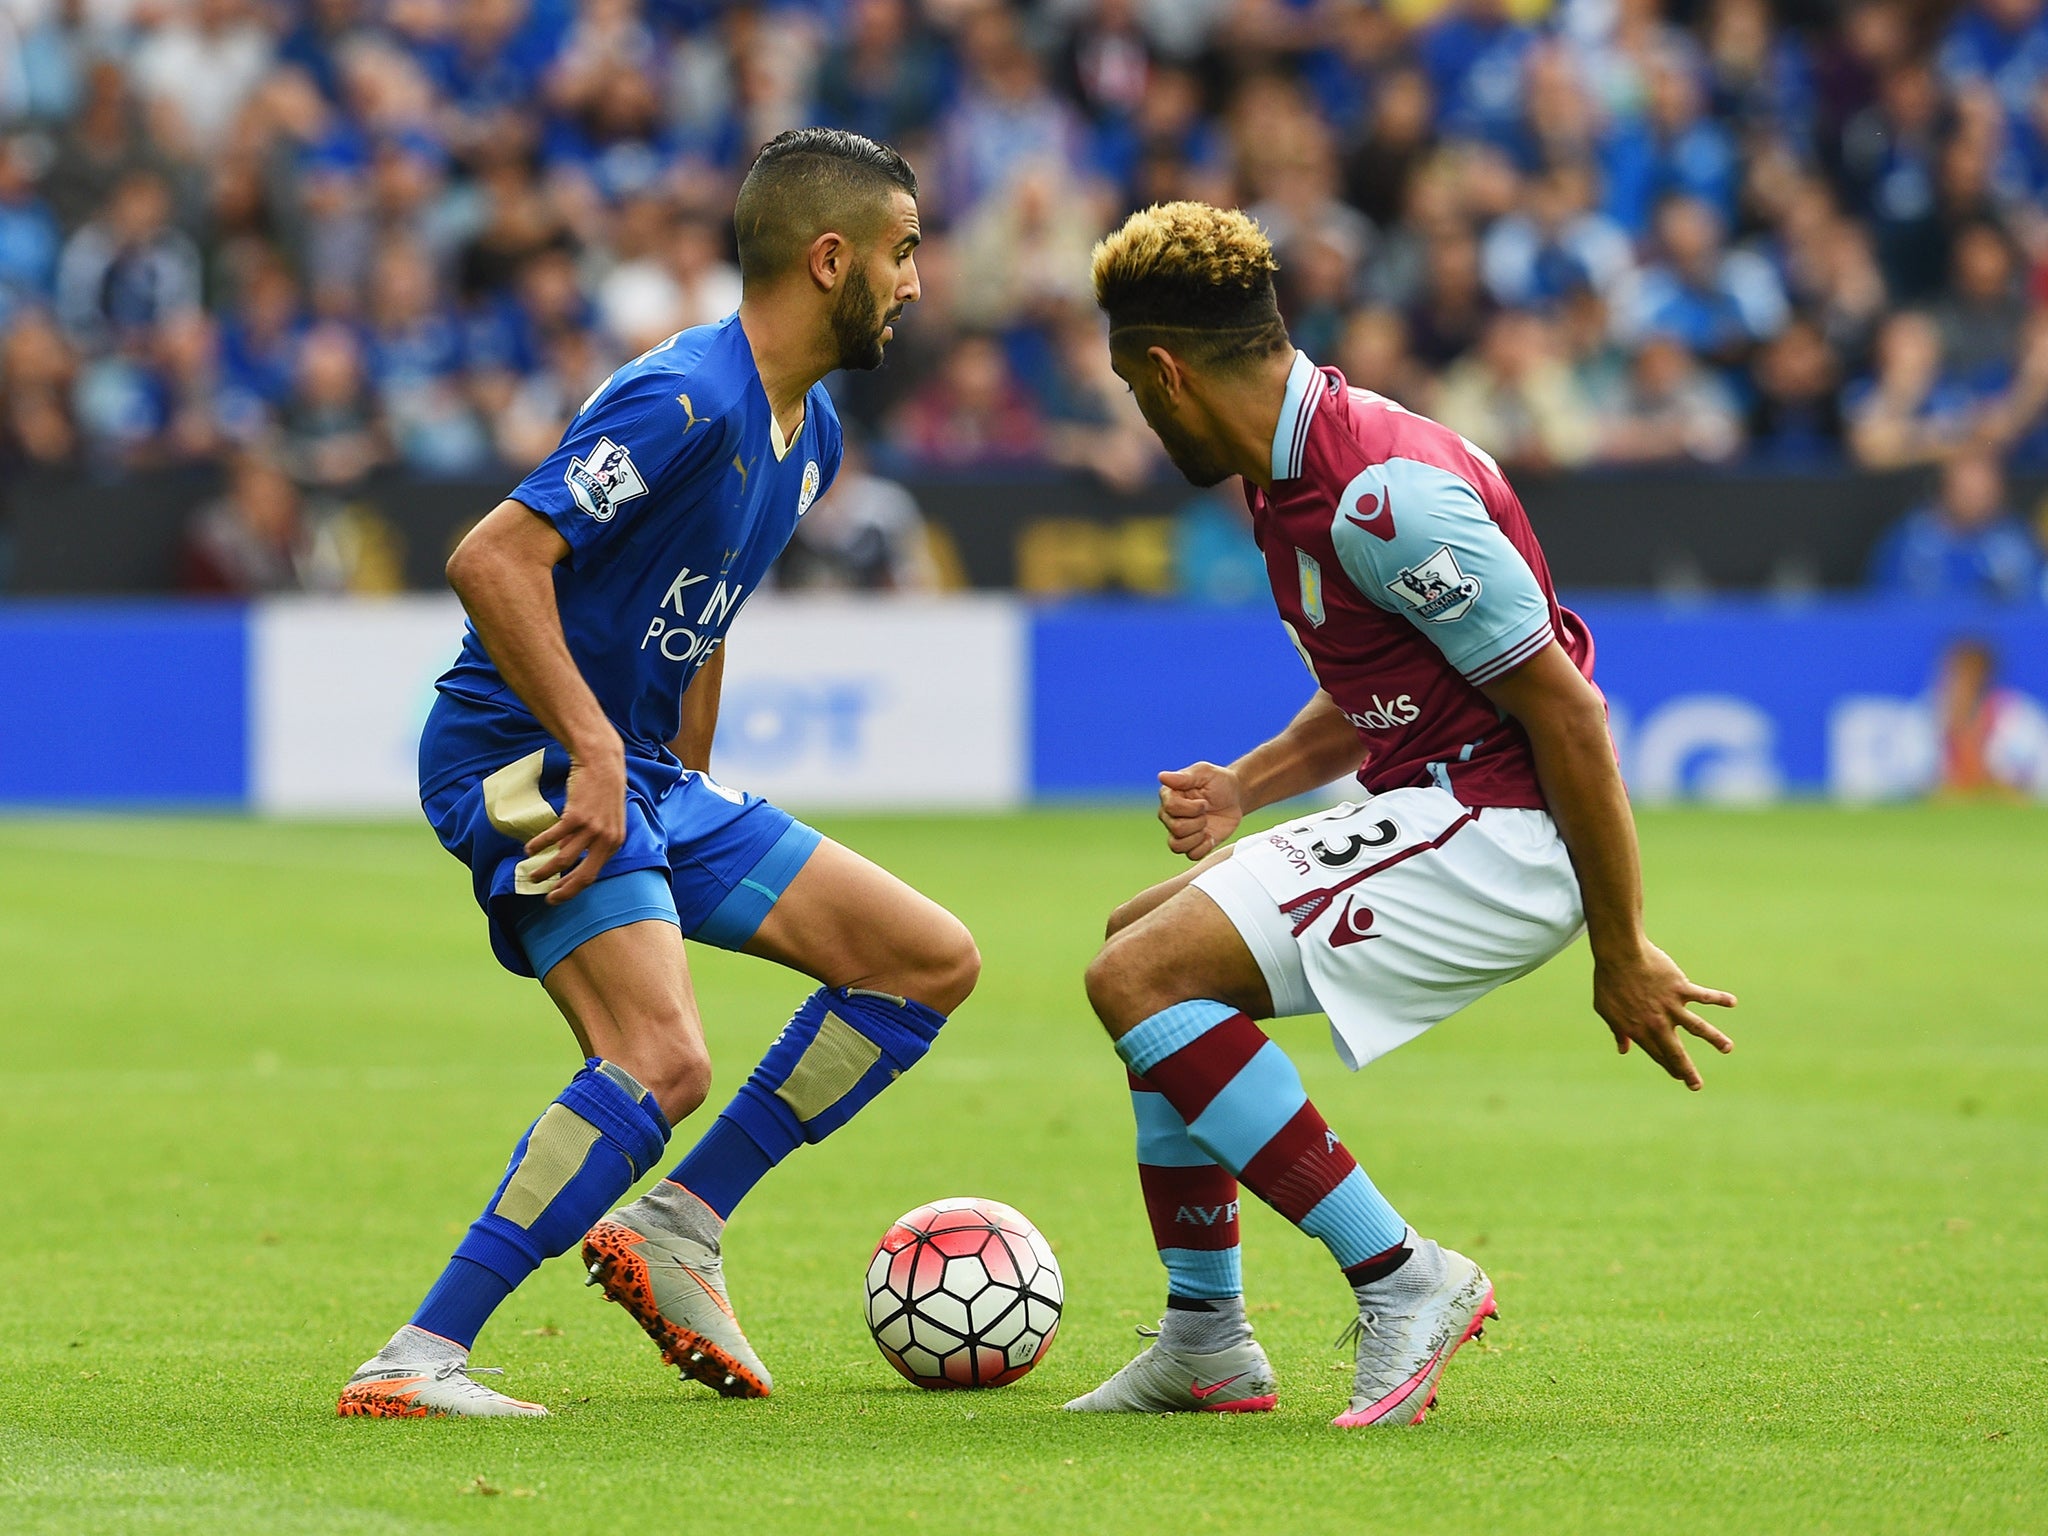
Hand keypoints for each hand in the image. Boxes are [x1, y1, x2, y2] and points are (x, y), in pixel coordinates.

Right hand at [524, 736, 626, 904]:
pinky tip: (530, 849)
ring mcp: (592, 828)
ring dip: (545, 869)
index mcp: (614, 843)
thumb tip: (567, 853)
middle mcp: (606, 840)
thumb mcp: (605, 820)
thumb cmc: (602, 792)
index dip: (573, 889)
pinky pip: (553, 837)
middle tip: (546, 898)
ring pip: (564, 859)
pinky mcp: (576, 816)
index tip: (557, 896)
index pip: (593, 875)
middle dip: (563, 890)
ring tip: (531, 874)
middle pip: (583, 875)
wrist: (602, 763)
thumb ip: (591, 839)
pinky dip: (539, 845)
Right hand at [1157, 762, 1245, 859]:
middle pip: (1175, 828)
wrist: (1235, 796)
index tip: (1204, 801)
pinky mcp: (1192, 844)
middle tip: (1207, 812)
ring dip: (1198, 837)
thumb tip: (1162, 777)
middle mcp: (1169, 815)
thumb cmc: (1219, 781)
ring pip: (1177, 846)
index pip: (1170, 808)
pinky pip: (1191, 855)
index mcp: (1169, 796)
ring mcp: (1179, 832)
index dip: (1191, 807)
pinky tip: (1210, 836)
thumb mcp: (1204, 773)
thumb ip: (1184, 777)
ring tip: (1206, 825)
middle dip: (1198, 821)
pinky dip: (1203, 848)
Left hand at [1592, 939, 1736, 1090]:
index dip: (1667, 1065)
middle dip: (1686, 1070)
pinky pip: (1704, 996)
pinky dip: (1719, 998)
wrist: (1619, 956)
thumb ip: (1617, 1031)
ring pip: (1698, 1028)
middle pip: (1675, 1052)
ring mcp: (1671, 1007)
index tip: (1677, 1075)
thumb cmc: (1609, 981)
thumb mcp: (1605, 1010)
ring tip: (1728, 1048)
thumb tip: (1623, 1048)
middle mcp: (1657, 1023)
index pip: (1657, 1053)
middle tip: (1696, 1086)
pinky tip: (1732, 1002)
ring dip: (1715, 1039)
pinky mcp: (1680, 989)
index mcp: (1639, 1029)